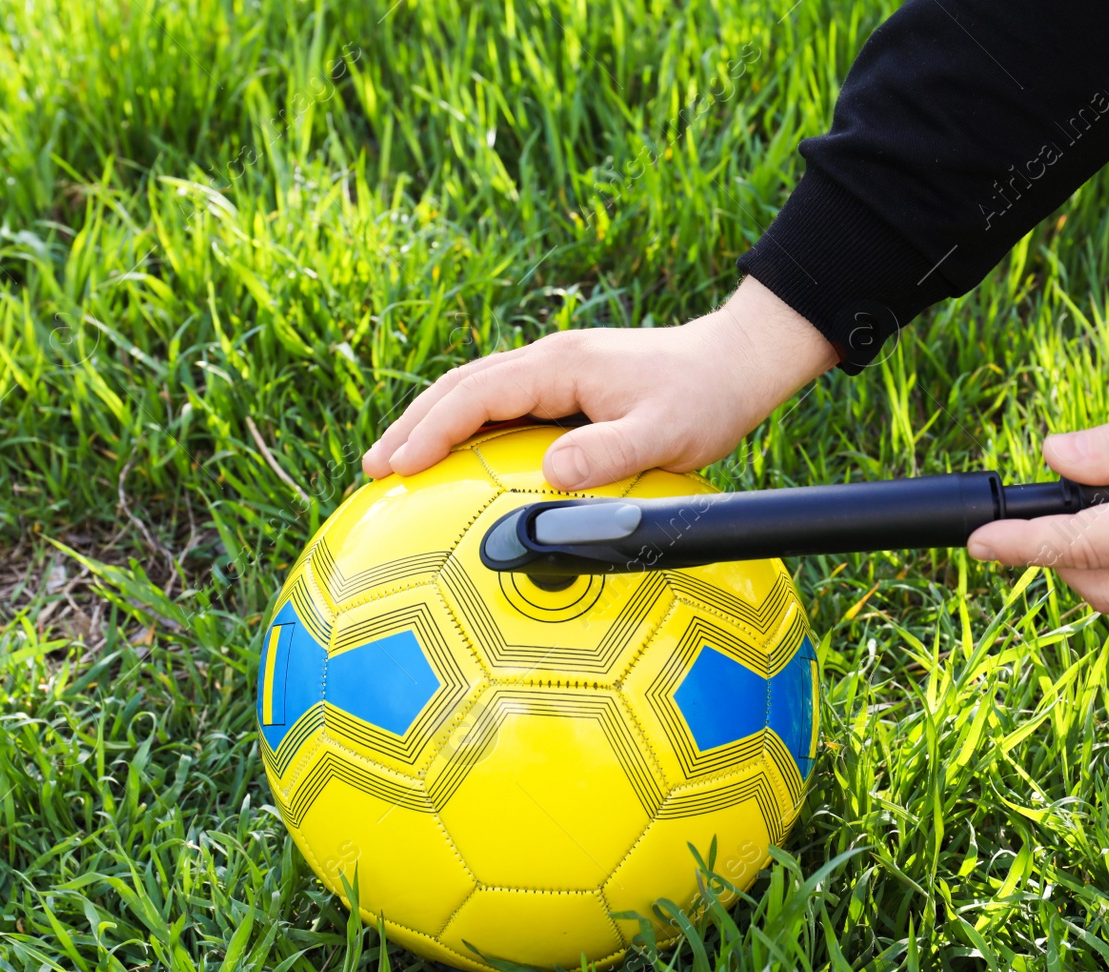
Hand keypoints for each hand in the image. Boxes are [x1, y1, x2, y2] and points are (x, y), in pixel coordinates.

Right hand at [361, 277, 837, 489]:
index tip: (396, 467)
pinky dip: (465, 428)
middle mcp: (548, 360)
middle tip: (372, 473)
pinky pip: (500, 406)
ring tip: (396, 466)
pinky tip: (457, 462)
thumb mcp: (664, 432)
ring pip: (476, 393)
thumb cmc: (704, 398)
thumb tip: (550, 475)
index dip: (431, 431)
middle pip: (460, 388)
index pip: (476, 395)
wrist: (735, 363)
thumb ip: (608, 453)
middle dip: (412, 427)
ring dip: (432, 425)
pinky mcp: (566, 387)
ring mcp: (555, 371)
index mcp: (559, 364)